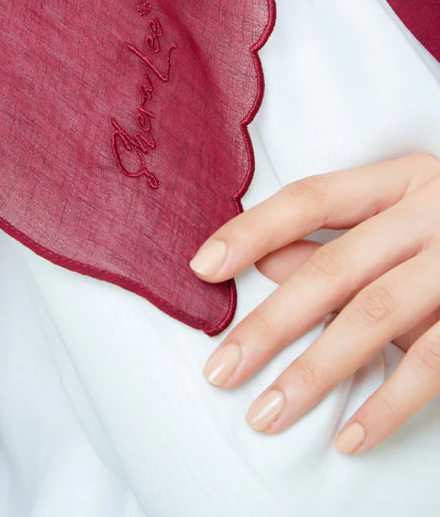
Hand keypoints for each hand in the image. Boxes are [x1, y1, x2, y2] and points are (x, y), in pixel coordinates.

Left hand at [188, 152, 439, 454]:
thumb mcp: (404, 213)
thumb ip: (340, 236)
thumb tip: (264, 259)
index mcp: (402, 179)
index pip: (311, 198)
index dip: (252, 230)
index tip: (200, 267)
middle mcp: (432, 213)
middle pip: (335, 268)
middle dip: (271, 324)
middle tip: (220, 370)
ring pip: (376, 318)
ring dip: (316, 372)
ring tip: (266, 414)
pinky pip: (434, 363)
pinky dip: (388, 404)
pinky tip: (347, 437)